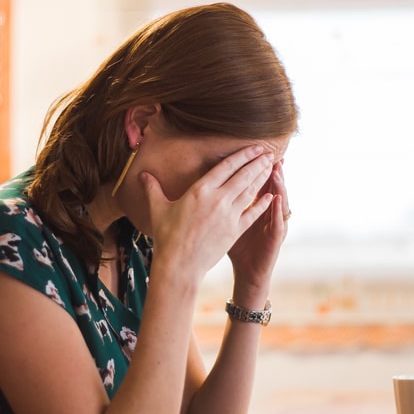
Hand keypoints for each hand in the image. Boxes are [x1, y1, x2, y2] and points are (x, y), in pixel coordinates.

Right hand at [141, 146, 275, 283]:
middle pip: (242, 175)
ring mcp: (229, 216)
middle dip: (257, 162)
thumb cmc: (167, 237)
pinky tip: (270, 196)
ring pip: (250, 191)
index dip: (242, 155)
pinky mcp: (235, 231)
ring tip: (270, 167)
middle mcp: (218, 200)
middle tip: (269, 152)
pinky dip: (262, 204)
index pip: (226, 166)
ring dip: (261, 177)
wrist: (179, 265)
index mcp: (200, 190)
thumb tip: (142, 174)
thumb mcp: (158, 209)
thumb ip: (153, 189)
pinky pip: (253, 213)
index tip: (254, 147)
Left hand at [227, 161, 288, 297]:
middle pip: (268, 187)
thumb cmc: (235, 247)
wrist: (248, 272)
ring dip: (277, 185)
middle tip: (269, 152)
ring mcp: (271, 224)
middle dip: (267, 170)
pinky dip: (276, 210)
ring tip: (276, 169)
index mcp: (252, 207)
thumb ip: (217, 204)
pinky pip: (277, 222)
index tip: (250, 150)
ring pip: (277, 201)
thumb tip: (198, 189)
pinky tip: (275, 198)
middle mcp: (266, 213)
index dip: (252, 167)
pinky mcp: (274, 239)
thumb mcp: (225, 223)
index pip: (253, 182)